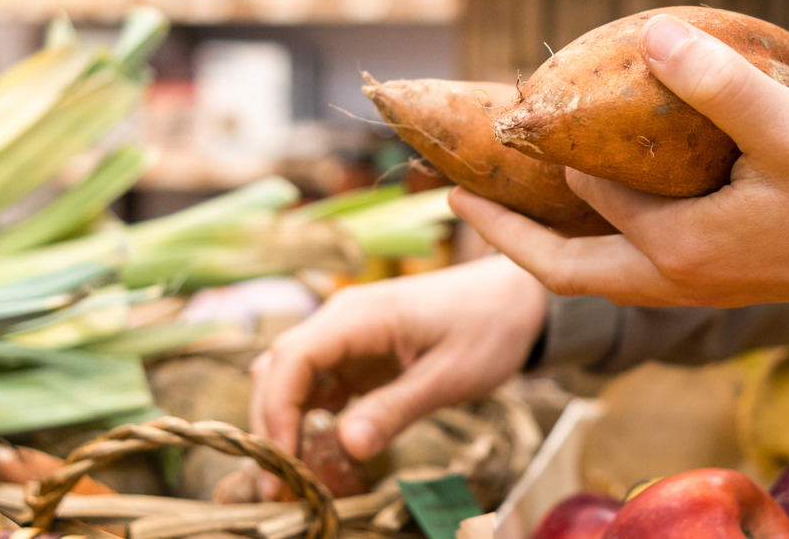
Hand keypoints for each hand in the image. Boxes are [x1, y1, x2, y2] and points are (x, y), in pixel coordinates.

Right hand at [249, 255, 547, 462]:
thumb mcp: (449, 375)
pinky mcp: (358, 354)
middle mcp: (342, 319)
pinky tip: (314, 456)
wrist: (517, 299)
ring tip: (290, 480)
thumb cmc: (489, 328)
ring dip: (284, 426)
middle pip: (280, 370)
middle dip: (272, 427)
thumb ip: (397, 408)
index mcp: (360, 314)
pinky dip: (307, 420)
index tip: (284, 460)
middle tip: (278, 488)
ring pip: (291, 379)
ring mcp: (347, 336)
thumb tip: (347, 447)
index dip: (277, 410)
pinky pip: (317, 386)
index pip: (292, 357)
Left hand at [450, 13, 788, 307]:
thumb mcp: (787, 129)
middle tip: (454, 202)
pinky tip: (594, 209)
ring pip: (595, 277)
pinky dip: (592, 245)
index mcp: (677, 248)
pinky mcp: (716, 279)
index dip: (547, 157)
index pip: (586, 198)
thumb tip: (650, 33)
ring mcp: (695, 287)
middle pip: (562, 272)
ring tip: (510, 210)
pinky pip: (628, 271)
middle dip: (504, 237)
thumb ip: (719, 82)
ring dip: (546, 246)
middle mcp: (675, 279)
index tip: (510, 115)